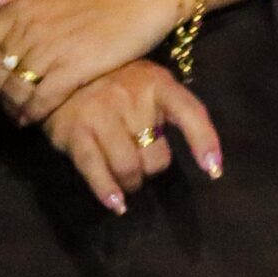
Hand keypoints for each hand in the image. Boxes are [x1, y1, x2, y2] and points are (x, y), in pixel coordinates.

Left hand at [0, 0, 179, 125]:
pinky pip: (41, 100)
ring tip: (19, 114)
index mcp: (22, 7)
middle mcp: (30, 28)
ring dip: (13, 107)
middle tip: (6, 100)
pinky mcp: (76, 69)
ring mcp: (52, 49)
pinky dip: (33, 113)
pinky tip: (36, 118)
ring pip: (15, 90)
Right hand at [41, 60, 221, 215]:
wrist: (64, 72)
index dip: (204, 141)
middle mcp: (132, 98)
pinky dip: (106, 191)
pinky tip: (115, 204)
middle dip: (153, 168)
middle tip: (144, 165)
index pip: (190, 112)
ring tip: (129, 182)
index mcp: (158, 84)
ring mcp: (102, 115)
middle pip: (156, 154)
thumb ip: (171, 111)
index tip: (213, 170)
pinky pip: (95, 169)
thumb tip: (203, 154)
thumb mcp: (151, 84)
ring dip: (132, 183)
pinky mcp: (75, 133)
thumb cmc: (118, 83)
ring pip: (128, 167)